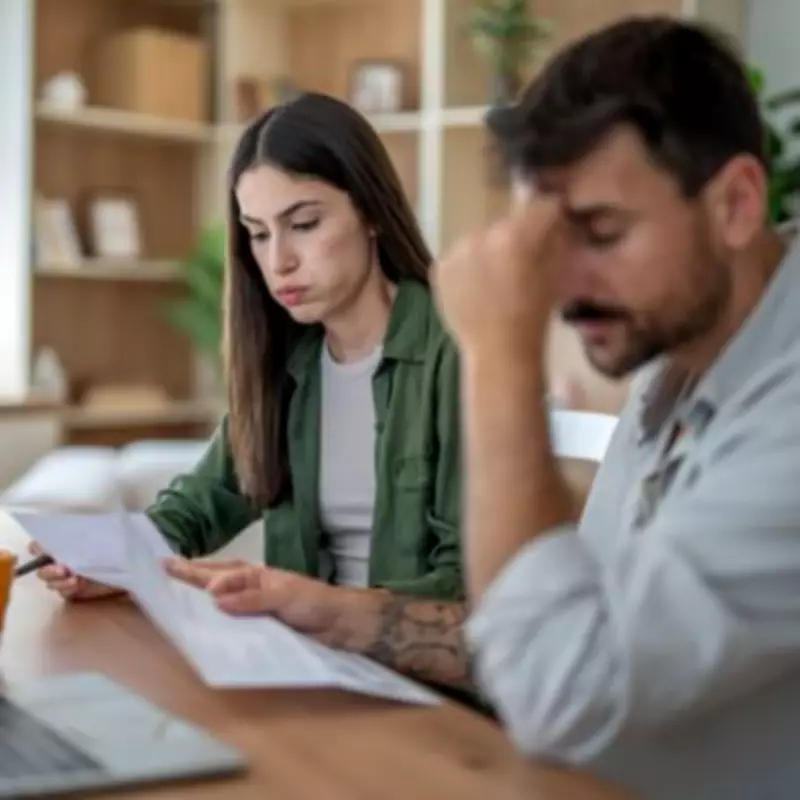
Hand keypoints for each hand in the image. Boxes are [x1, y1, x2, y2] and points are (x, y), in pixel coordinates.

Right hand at [29, 541, 123, 601]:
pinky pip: (63, 593)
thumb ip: (81, 536)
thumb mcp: (99, 536)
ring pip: (51, 582)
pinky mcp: (75, 591)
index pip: (40, 546)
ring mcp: (66, 578)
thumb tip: (66, 530)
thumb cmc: (116, 546)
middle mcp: (61, 561)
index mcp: (64, 545)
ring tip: (75, 579)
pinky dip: (68, 589)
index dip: (39, 548)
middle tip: (62, 570)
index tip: (43, 551)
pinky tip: (78, 585)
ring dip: (59, 582)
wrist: (132, 566)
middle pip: (42, 569)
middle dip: (49, 571)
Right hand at [164, 558, 350, 645]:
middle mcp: (251, 589)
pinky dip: (217, 626)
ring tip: (174, 595)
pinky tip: (204, 632)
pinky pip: (232, 625)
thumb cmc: (315, 602)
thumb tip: (214, 597)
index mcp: (256, 575)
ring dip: (200, 599)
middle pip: (216, 580)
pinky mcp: (261, 629)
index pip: (220, 573)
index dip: (194, 571)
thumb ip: (251, 598)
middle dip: (191, 575)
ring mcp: (254, 609)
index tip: (167, 567)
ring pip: (221, 601)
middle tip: (163, 569)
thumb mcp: (284, 596)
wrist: (342, 624)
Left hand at [432, 196, 561, 356]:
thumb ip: (552, 240)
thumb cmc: (535, 316)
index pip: (541, 206)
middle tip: (521, 262)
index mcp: (516, 235)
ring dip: (488, 251)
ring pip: (479, 239)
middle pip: (506, 223)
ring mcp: (456, 251)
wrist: (498, 351)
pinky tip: (475, 290)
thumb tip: (553, 223)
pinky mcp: (439, 267)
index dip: (551, 217)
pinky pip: (458, 258)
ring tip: (495, 280)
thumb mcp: (554, 273)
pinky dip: (467, 268)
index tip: (554, 227)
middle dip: (516, 237)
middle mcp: (481, 234)